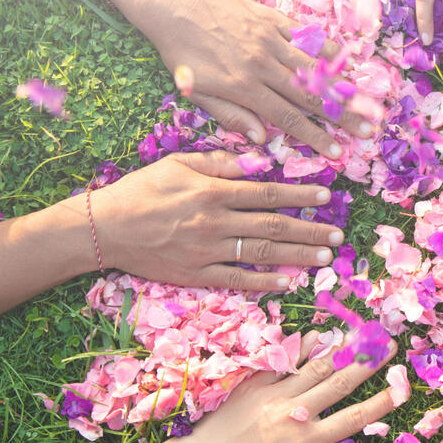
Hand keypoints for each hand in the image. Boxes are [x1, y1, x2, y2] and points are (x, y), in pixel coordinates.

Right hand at [93, 150, 341, 290]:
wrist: (105, 228)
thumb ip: (220, 163)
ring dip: (298, 255)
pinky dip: (266, 282)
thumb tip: (260, 160)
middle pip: (273, 227)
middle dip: (310, 229)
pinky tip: (289, 282)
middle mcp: (215, 222)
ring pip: (262, 254)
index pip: (267, 193)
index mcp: (213, 192)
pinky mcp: (196, 275)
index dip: (300, 194)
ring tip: (326, 256)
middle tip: (337, 234)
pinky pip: (238, 280)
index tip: (327, 195)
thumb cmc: (142, 190)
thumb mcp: (178, 164)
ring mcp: (207, 252)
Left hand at [138, 0, 373, 154]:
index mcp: (244, 87)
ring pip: (314, 67)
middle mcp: (262, 64)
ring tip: (365, 102)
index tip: (336, 152)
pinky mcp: (272, 19)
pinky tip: (346, 62)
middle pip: (310, 95)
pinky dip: (327, 50)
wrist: (172, 5)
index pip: (288, 118)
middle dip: (341, 116)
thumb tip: (263, 140)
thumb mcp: (196, 91)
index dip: (314, 137)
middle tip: (367, 130)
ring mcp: (270, 39)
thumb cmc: (181, 53)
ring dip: (342, 86)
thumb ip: (231, 116)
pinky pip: (306, 37)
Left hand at [146, 331, 396, 442]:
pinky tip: (315, 336)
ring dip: (340, 349)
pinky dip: (300, 349)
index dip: (381, 403)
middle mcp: (296, 412)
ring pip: (314, 367)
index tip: (402, 389)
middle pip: (340, 383)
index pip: (354, 418)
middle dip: (368, 363)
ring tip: (360, 333)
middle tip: (389, 345)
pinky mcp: (253, 386)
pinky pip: (282, 363)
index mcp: (307, 441)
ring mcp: (274, 395)